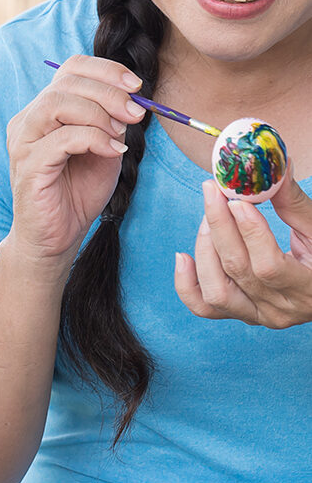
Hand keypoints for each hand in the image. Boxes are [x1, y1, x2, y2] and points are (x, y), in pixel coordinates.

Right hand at [5, 55, 143, 264]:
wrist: (56, 239)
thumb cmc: (77, 194)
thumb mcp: (104, 149)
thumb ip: (112, 122)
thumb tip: (131, 99)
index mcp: (44, 111)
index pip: (71, 69)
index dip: (106, 70)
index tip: (136, 86)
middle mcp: (28, 120)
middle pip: (66, 82)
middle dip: (109, 92)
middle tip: (136, 112)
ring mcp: (24, 142)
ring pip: (58, 103)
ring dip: (99, 112)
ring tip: (121, 132)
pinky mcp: (28, 165)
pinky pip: (61, 138)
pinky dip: (93, 139)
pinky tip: (112, 150)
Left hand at [175, 171, 311, 325]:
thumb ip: (294, 203)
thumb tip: (274, 166)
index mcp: (308, 289)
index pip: (269, 266)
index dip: (250, 232)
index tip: (236, 200)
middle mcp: (280, 310)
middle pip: (238, 271)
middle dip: (220, 227)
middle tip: (212, 192)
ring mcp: (257, 316)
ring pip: (216, 291)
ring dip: (205, 249)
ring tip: (207, 218)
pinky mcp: (239, 314)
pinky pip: (202, 307)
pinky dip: (186, 283)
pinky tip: (183, 257)